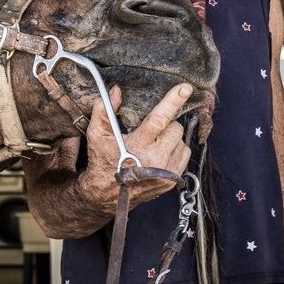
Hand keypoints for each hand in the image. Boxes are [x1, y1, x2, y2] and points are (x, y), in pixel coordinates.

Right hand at [80, 82, 192, 210]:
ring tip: (154, 143)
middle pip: (175, 127)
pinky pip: (185, 154)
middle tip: (150, 130)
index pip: (159, 119)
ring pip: (181, 140)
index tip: (185, 88)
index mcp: (138, 145)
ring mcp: (166, 171)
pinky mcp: (172, 180)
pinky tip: (160, 153)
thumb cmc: (102, 161)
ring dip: (170, 137)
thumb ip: (105, 109)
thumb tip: (117, 90)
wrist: (107, 194)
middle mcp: (155, 159)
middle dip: (165, 124)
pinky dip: (175, 149)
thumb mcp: (97, 134)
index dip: (172, 101)